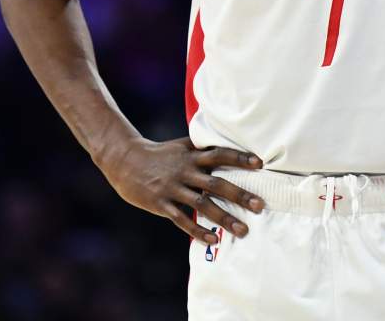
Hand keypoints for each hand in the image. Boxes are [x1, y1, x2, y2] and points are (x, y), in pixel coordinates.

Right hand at [97, 136, 265, 244]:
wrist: (125, 160)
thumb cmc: (159, 154)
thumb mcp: (181, 147)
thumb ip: (202, 150)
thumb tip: (227, 149)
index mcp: (191, 156)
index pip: (219, 154)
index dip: (239, 158)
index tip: (259, 164)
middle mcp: (184, 171)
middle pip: (216, 183)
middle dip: (239, 195)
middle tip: (260, 205)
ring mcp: (172, 188)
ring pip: (202, 204)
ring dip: (224, 218)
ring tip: (243, 230)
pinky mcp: (160, 204)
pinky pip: (182, 220)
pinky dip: (198, 230)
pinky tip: (213, 239)